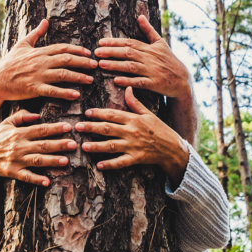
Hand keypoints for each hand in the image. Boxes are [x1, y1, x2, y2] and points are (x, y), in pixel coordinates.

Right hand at [0, 19, 96, 101]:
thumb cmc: (9, 63)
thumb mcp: (22, 44)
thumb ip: (36, 33)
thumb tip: (45, 20)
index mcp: (39, 52)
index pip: (62, 48)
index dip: (77, 50)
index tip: (88, 52)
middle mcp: (40, 62)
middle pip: (66, 60)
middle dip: (83, 62)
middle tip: (95, 65)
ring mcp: (38, 75)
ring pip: (62, 74)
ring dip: (78, 76)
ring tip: (90, 79)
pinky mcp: (34, 89)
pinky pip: (53, 91)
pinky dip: (65, 92)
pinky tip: (76, 94)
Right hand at [0, 111, 76, 186]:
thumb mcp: (6, 122)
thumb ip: (21, 116)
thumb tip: (37, 114)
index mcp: (19, 133)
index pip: (40, 130)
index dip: (55, 128)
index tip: (68, 127)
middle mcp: (19, 146)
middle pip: (42, 145)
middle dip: (59, 144)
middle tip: (73, 144)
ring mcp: (16, 160)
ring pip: (37, 160)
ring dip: (52, 161)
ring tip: (66, 161)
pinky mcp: (12, 172)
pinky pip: (26, 176)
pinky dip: (36, 179)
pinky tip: (47, 182)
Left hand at [75, 87, 189, 185]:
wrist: (172, 147)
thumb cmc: (159, 128)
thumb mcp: (148, 113)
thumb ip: (135, 102)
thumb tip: (128, 87)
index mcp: (133, 119)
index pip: (113, 114)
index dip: (99, 113)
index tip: (86, 112)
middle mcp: (132, 131)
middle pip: (108, 129)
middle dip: (92, 127)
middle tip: (78, 127)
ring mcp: (133, 146)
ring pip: (112, 145)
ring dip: (97, 146)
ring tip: (84, 146)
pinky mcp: (136, 158)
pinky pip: (121, 162)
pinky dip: (110, 164)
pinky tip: (99, 165)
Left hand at [93, 15, 191, 98]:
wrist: (183, 80)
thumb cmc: (169, 60)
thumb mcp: (160, 43)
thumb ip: (148, 30)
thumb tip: (140, 15)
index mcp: (149, 48)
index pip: (130, 43)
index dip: (115, 42)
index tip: (100, 42)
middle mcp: (150, 58)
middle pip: (128, 53)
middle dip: (111, 52)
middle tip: (96, 52)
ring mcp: (152, 71)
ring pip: (131, 67)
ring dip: (116, 65)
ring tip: (101, 64)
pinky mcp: (155, 84)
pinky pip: (140, 82)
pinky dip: (128, 81)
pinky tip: (117, 81)